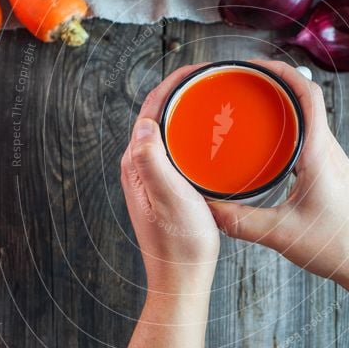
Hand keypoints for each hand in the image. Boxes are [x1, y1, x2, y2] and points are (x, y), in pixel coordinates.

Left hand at [120, 65, 220, 295]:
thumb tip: (144, 122)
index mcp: (138, 163)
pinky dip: (190, 133)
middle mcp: (140, 166)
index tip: (197, 69)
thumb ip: (152, 160)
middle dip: (180, 91)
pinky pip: (176, 149)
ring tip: (211, 97)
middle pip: (157, 116)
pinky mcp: (166, 188)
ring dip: (184, 110)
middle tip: (210, 77)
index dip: (171, 84)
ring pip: (166, 131)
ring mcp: (152, 177)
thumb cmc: (179, 243)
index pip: (150, 110)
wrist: (181, 278)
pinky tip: (210, 138)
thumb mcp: (170, 198)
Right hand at [209, 60, 348, 293]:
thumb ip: (240, 222)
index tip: (255, 65)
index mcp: (320, 154)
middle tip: (244, 85)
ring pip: (310, 121)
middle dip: (276, 85)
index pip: (309, 95)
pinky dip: (291, 131)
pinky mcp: (334, 175)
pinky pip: (312, 140)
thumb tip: (206, 208)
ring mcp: (335, 162)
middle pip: (307, 101)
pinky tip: (270, 147)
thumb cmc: (338, 247)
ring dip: (285, 108)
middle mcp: (331, 151)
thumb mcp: (281, 235)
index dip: (283, 73)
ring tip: (252, 109)